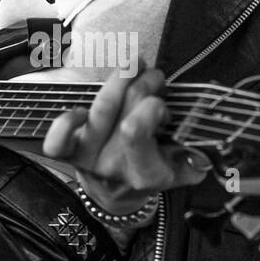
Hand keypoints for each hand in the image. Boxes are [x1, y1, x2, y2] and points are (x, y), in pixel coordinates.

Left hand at [42, 57, 214, 211]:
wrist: (116, 193)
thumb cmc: (151, 167)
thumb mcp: (181, 170)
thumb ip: (195, 159)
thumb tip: (203, 148)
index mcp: (147, 174)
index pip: (137, 133)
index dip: (151, 109)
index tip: (163, 106)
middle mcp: (116, 168)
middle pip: (126, 113)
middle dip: (145, 85)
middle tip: (156, 78)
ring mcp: (89, 159)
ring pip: (101, 111)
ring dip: (121, 80)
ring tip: (135, 67)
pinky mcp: (69, 152)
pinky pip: (56, 142)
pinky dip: (66, 122)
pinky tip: (80, 109)